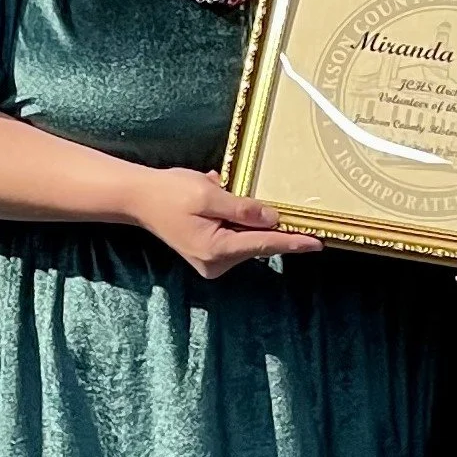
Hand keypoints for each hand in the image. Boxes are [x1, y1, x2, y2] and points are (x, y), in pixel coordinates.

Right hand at [132, 167, 319, 280]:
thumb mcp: (208, 195)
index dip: (293, 242)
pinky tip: (217, 203)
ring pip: (246, 240)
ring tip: (219, 196)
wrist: (139, 199)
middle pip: (256, 243)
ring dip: (246, 219)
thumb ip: (242, 209)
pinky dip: (234, 221)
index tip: (317, 243)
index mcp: (217, 249)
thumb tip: (273, 219)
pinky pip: (234, 238)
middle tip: (269, 203)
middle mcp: (216, 263)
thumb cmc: (170, 193)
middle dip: (266, 224)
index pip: (264, 244)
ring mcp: (211, 262)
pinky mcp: (208, 256)